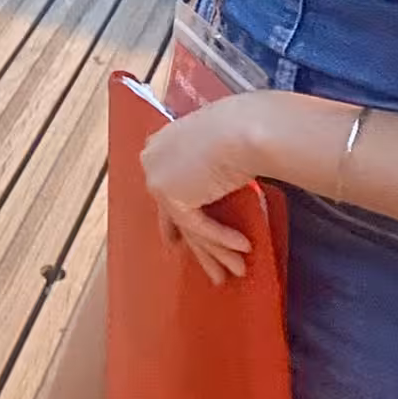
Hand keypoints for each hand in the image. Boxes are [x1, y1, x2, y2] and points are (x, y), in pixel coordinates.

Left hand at [138, 93, 265, 285]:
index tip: (180, 242)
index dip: (175, 220)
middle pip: (177, 213)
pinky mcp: (172, 197)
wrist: (244, 128)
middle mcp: (152, 161)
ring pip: (189, 226)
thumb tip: (212, 195)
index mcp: (159, 144)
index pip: (167, 190)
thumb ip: (205, 170)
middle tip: (215, 269)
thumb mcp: (215, 148)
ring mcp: (158, 179)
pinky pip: (199, 228)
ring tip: (236, 270)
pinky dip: (223, 239)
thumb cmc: (240, 128)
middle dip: (200, 246)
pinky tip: (244, 248)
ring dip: (217, 251)